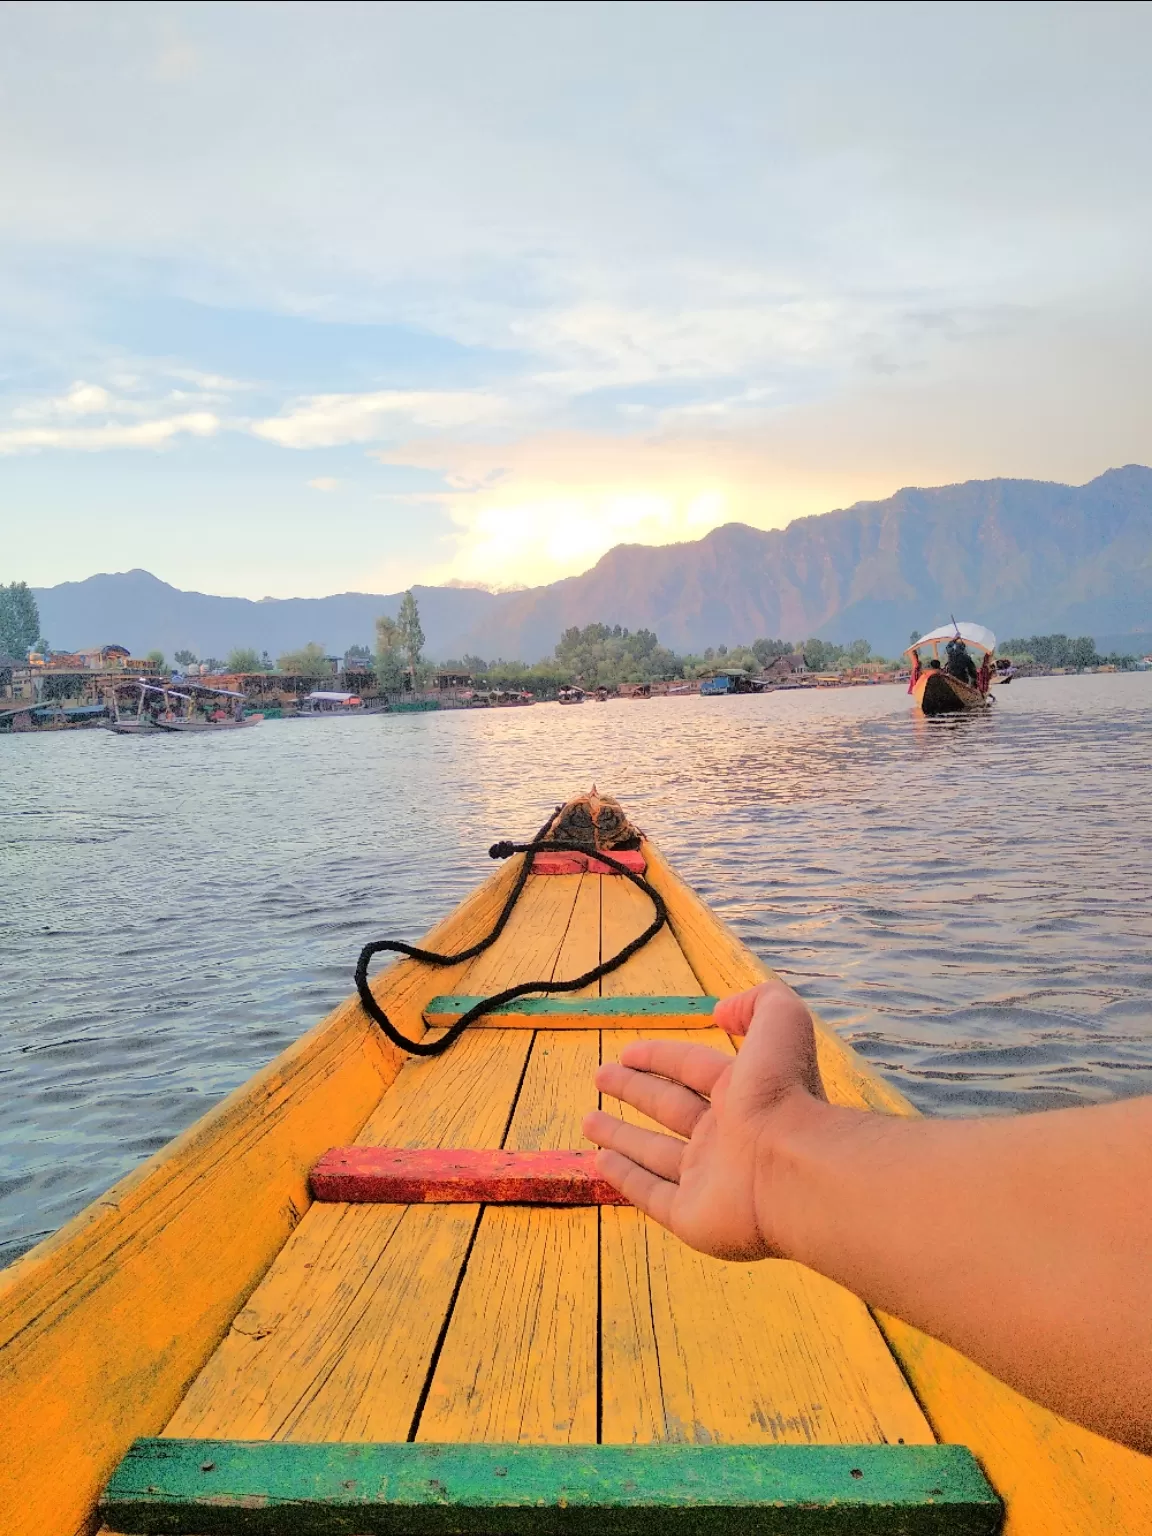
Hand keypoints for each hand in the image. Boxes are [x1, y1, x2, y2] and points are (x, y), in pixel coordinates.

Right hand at [583, 980, 825, 1259]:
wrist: (794, 1170)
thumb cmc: (784, 1094)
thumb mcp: (781, 1024)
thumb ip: (758, 1003)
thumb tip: (723, 1010)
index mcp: (743, 1093)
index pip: (691, 1068)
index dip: (659, 1056)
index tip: (626, 1050)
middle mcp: (725, 1135)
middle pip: (669, 1107)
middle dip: (634, 1090)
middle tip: (600, 1075)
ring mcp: (708, 1179)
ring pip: (655, 1152)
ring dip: (621, 1135)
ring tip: (588, 1120)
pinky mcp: (691, 1217)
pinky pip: (651, 1194)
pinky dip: (625, 1178)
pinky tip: (601, 1163)